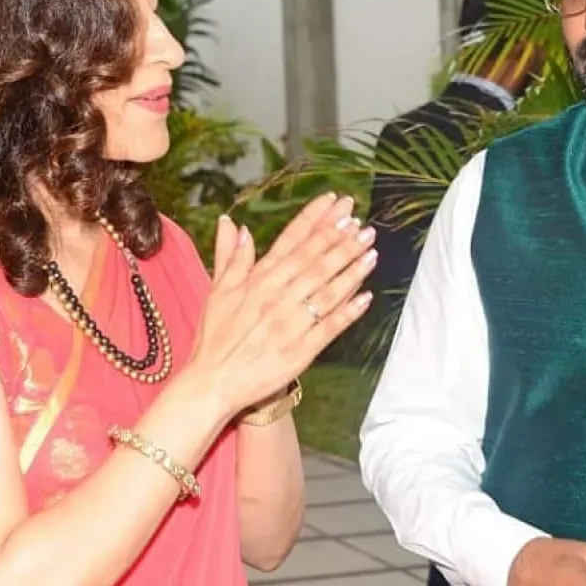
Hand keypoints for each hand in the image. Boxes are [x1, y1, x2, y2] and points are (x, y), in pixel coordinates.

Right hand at [182, 193, 376, 418]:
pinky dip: (349, 311)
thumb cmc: (216, 337)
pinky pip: (330, 327)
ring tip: (372, 251)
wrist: (213, 382)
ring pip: (326, 291)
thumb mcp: (218, 292)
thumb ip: (230, 256)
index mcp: (257, 281)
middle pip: (314, 263)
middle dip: (341, 240)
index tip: (335, 202)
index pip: (291, 242)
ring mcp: (290, 324)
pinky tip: (367, 297)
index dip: (315, 220)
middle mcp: (275, 298)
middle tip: (363, 223)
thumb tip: (233, 223)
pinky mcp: (301, 350)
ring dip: (351, 270)